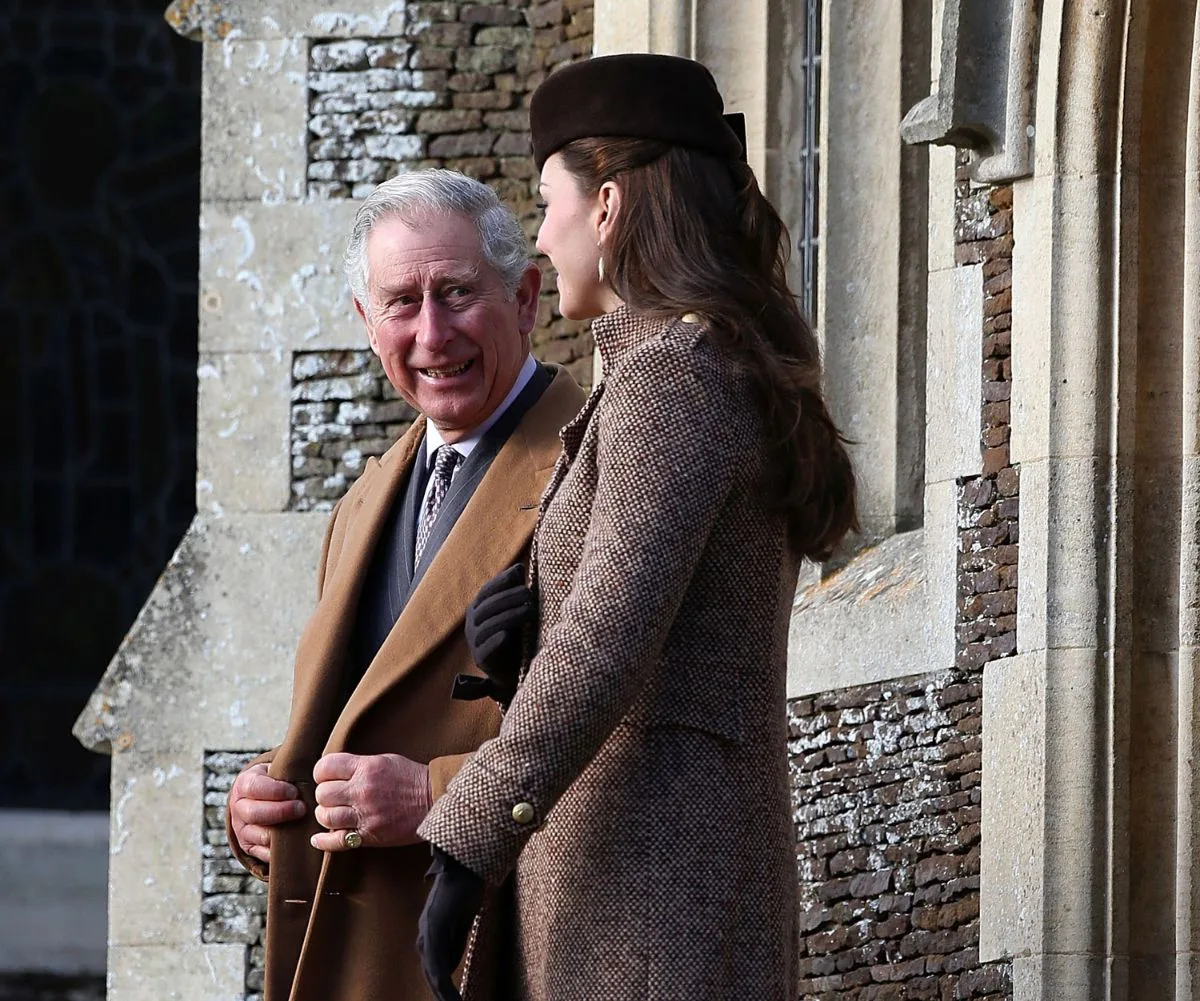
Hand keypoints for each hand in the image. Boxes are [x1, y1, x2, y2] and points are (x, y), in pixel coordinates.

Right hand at [229, 763, 304, 864]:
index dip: (275, 790)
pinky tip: (296, 844)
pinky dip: (280, 851)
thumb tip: (315, 775)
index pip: (254, 787)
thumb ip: (289, 770)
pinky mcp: (249, 847)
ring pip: (258, 836)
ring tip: (303, 827)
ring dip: (282, 833)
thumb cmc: (276, 781)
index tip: (295, 792)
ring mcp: (242, 830)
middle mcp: (239, 808)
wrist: (259, 798)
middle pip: (254, 814)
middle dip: (280, 812)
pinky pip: (262, 854)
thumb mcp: (278, 769)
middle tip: (302, 809)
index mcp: (244, 784)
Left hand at [310, 752, 431, 851]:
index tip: (326, 777)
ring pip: (326, 817)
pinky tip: (318, 839)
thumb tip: (336, 771)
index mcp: (367, 768)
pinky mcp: (370, 835)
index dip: (321, 773)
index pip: (326, 767)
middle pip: (322, 794)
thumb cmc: (412, 779)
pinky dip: (323, 841)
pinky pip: (337, 841)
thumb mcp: (386, 760)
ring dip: (325, 815)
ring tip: (333, 814)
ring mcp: (365, 815)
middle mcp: (362, 790)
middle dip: (324, 795)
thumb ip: (360, 765)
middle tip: (332, 797)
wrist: (435, 801)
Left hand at [417, 846, 485, 1000]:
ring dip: (444, 994)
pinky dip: (444, 986)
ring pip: (433, 973)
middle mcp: (424, 934)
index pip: (432, 966)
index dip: (441, 986)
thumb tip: (450, 967)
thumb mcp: (462, 922)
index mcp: (429, 932)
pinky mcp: (434, 930)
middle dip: (441, 993)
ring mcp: (427, 932)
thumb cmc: (466, 888)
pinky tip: (453, 999)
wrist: (467, 865)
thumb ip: (454, 943)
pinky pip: (438, 966)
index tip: (452, 1000)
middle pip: (430, 973)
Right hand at [459, 563, 534, 706]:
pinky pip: (486, 649)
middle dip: (509, 597)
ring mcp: (474, 642)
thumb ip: (514, 591)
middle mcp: (472, 623)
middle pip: (488, 607)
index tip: (518, 572)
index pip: (486, 591)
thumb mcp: (514, 611)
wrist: (511, 671)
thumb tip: (519, 566)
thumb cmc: (514, 635)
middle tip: (529, 593)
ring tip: (529, 610)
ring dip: (509, 616)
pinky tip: (507, 635)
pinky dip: (496, 641)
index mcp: (478, 608)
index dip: (501, 580)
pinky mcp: (481, 659)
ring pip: (489, 626)